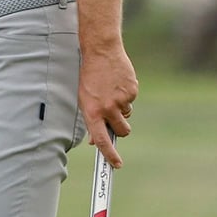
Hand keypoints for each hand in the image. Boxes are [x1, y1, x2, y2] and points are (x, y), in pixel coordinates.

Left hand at [78, 47, 137, 167]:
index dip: (110, 155)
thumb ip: (91, 120)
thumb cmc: (89, 77)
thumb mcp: (84, 99)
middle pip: (122, 131)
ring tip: (112, 91)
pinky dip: (126, 96)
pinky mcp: (132, 91)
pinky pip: (131, 101)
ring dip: (122, 109)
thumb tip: (95, 141)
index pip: (102, 140)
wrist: (101, 52)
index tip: (116, 165)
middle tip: (115, 116)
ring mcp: (121, 100)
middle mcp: (107, 108)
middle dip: (121, 128)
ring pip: (127, 115)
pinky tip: (117, 83)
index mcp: (92, 112)